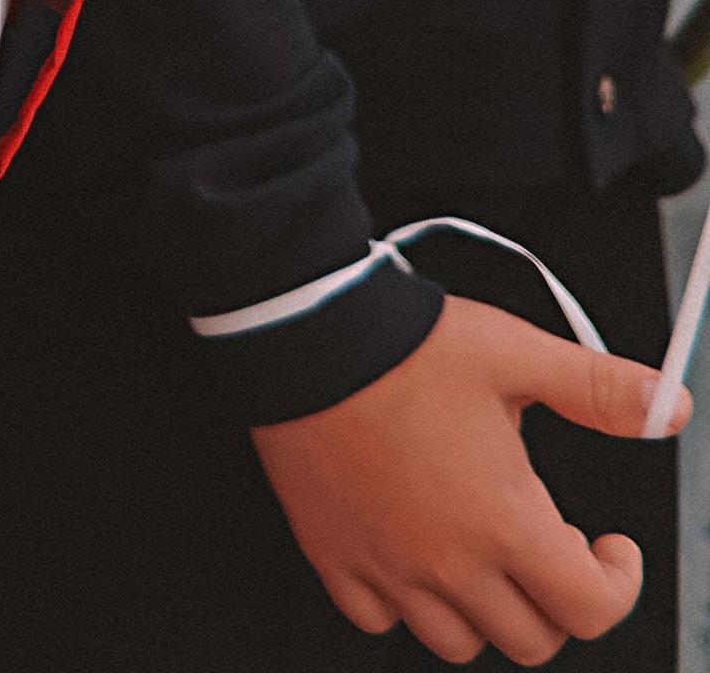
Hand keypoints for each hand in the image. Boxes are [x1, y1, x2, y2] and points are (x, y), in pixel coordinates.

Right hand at [253, 293, 681, 661]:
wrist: (306, 333)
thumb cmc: (406, 346)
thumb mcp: (516, 353)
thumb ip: (598, 388)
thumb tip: (667, 407)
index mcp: (503, 523)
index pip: (591, 609)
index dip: (617, 582)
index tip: (610, 549)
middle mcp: (449, 563)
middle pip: (531, 639)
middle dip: (555, 597)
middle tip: (544, 541)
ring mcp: (389, 569)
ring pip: (458, 641)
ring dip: (483, 606)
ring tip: (480, 548)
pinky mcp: (336, 558)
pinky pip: (380, 618)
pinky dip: (403, 599)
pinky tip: (410, 547)